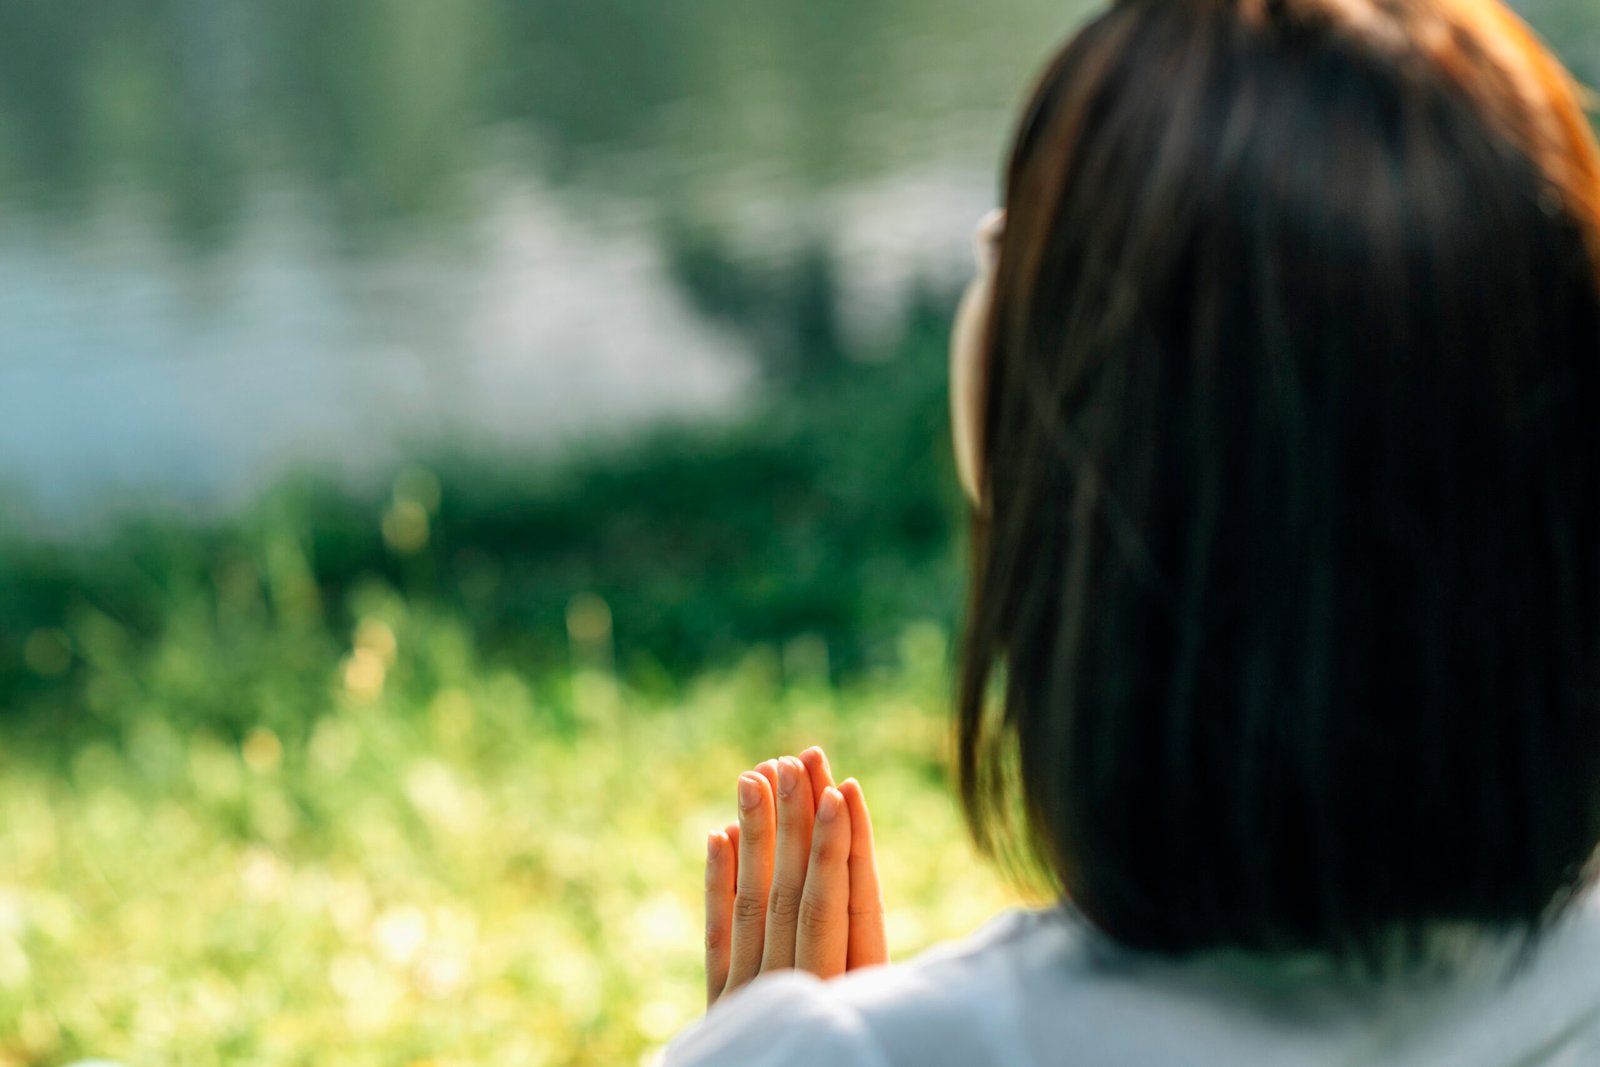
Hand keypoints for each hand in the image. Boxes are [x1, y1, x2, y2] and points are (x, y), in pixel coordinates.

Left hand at [703, 746, 888, 1006]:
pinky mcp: (723, 1009)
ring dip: (756, 836)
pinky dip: (720, 884)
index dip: (844, 846)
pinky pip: (717, 940)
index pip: (850, 907)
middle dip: (798, 823)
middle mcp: (801, 990)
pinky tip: (719, 833)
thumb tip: (865, 864)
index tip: (843, 787)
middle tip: (794, 760)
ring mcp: (755, 999)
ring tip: (753, 776)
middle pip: (799, 894)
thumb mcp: (874, 1021)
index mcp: (849, 991)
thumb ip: (864, 955)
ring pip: (755, 905)